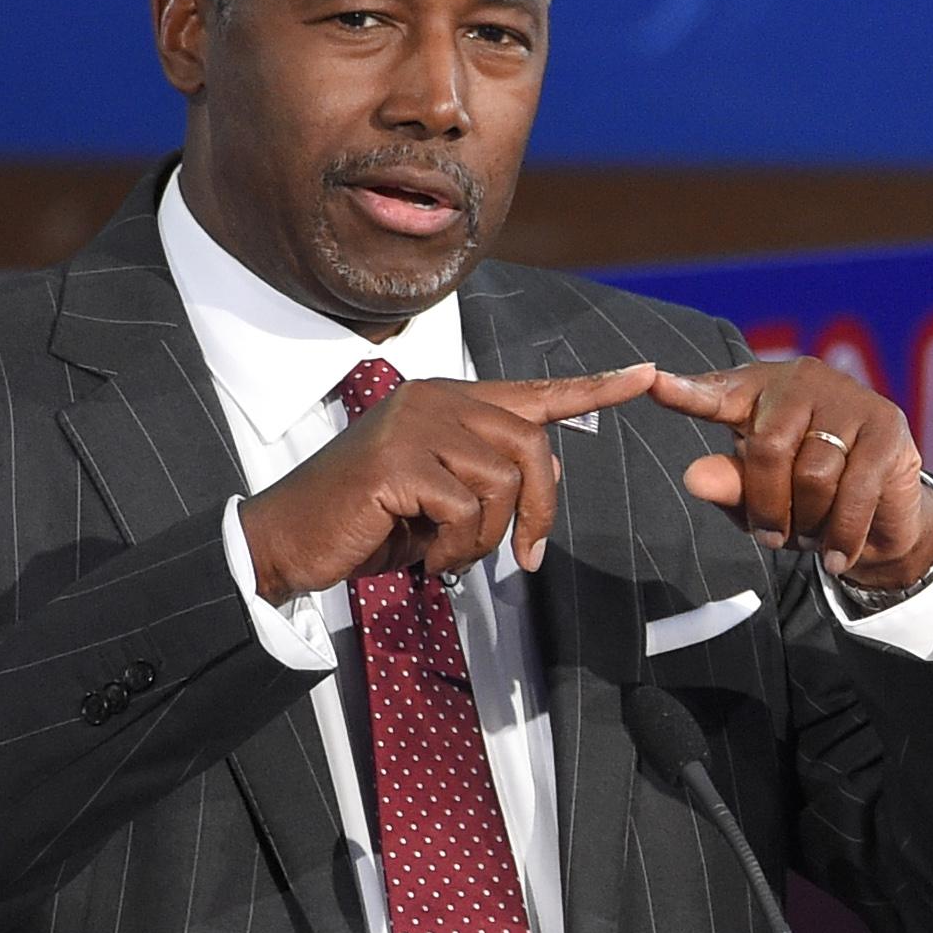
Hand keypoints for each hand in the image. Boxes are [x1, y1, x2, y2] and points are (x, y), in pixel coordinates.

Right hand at [243, 367, 655, 596]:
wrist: (286, 541)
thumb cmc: (366, 523)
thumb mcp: (440, 497)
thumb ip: (488, 477)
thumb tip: (547, 481)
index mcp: (446, 402)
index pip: (532, 392)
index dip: (593, 388)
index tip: (646, 376)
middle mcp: (433, 399)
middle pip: (531, 445)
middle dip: (541, 509)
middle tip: (526, 556)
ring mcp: (413, 425)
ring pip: (502, 481)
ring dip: (486, 536)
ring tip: (446, 552)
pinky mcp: (397, 461)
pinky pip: (466, 509)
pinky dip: (456, 547)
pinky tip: (426, 557)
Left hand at [646, 358, 932, 592]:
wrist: (882, 515)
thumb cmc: (806, 497)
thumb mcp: (758, 496)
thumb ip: (729, 485)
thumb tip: (694, 477)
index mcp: (759, 390)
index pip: (715, 392)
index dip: (686, 392)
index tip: (651, 383)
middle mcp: (804, 381)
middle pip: (770, 448)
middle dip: (769, 506)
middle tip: (772, 539)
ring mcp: (850, 399)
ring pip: (815, 474)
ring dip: (809, 523)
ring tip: (811, 538)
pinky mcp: (887, 427)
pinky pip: (856, 489)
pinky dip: (841, 533)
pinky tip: (834, 556)